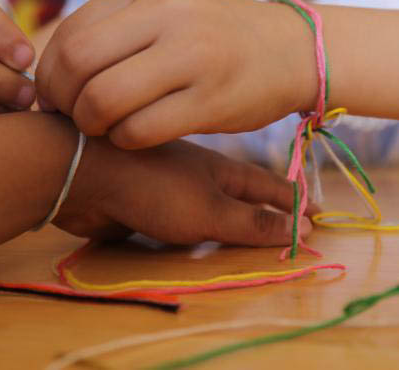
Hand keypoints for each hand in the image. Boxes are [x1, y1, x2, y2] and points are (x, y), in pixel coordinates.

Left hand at [35, 0, 315, 148]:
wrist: (295, 51)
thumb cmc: (220, 37)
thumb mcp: (171, 9)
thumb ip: (117, 26)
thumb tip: (50, 66)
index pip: (71, 30)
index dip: (51, 72)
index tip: (58, 95)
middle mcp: (170, 13)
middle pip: (78, 62)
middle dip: (62, 99)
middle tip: (71, 117)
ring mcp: (193, 55)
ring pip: (104, 99)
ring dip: (91, 124)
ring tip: (102, 128)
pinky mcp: (211, 99)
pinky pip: (140, 129)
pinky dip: (125, 140)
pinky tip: (135, 136)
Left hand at [55, 138, 314, 245]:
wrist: (82, 174)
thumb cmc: (151, 188)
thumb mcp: (208, 209)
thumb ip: (249, 222)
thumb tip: (300, 229)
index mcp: (217, 170)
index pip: (265, 185)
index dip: (291, 200)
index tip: (316, 211)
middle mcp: (195, 172)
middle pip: (238, 188)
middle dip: (263, 201)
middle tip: (289, 215)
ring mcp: (168, 182)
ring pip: (207, 197)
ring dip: (229, 208)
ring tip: (248, 223)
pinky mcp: (142, 197)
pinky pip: (178, 210)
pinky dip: (194, 218)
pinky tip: (193, 228)